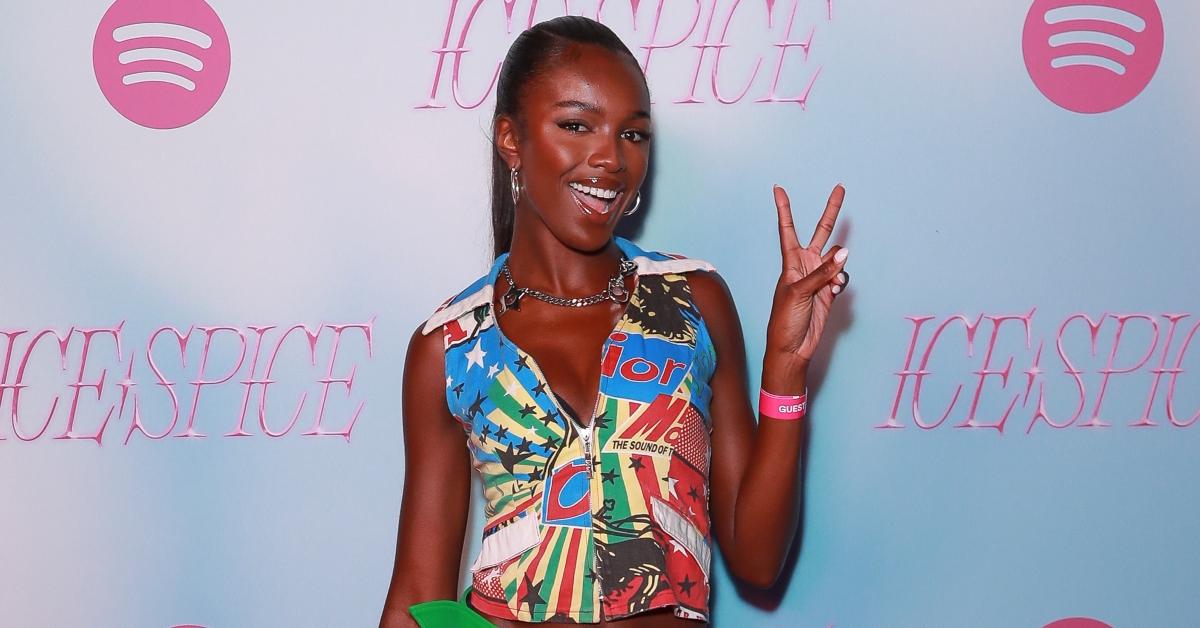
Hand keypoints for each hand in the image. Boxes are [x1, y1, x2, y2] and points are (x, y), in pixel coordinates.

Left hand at [765, 184, 848, 364]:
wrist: (793, 346)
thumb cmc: (785, 319)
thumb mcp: (800, 292)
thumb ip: (823, 272)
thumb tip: (844, 252)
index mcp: (790, 261)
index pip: (787, 228)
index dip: (784, 208)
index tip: (778, 188)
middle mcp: (806, 264)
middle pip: (821, 231)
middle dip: (831, 211)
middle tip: (840, 188)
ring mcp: (820, 276)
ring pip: (838, 258)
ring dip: (838, 268)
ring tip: (831, 283)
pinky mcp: (830, 290)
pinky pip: (842, 278)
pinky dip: (841, 284)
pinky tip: (834, 293)